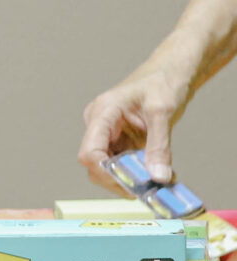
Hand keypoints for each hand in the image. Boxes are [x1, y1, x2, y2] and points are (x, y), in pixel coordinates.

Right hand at [80, 58, 194, 187]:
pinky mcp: (120, 139)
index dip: (105, 173)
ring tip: (155, 182)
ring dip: (130, 178)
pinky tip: (155, 172)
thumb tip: (158, 176)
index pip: (90, 152)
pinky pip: (122, 162)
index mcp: (102, 113)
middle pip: (96, 164)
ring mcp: (108, 133)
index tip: (129, 186)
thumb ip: (159, 147)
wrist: (171, 71)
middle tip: (147, 189)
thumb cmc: (162, 81)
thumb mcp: (162, 113)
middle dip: (119, 179)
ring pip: (108, 167)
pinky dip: (138, 172)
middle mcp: (99, 125)